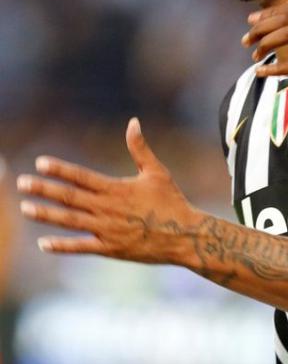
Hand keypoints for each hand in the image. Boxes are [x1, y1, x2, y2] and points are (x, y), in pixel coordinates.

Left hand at [17, 118, 201, 264]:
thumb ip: (140, 148)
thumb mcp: (157, 171)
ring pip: (70, 221)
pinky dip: (61, 246)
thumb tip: (133, 122)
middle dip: (44, 190)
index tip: (40, 163)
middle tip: (21, 183)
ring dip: (46, 214)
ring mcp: (107, 230)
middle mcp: (108, 208)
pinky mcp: (109, 248)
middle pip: (70, 197)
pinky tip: (43, 243)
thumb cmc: (171, 201)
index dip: (60, 169)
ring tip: (25, 208)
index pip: (82, 176)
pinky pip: (80, 247)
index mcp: (117, 188)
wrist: (184, 235)